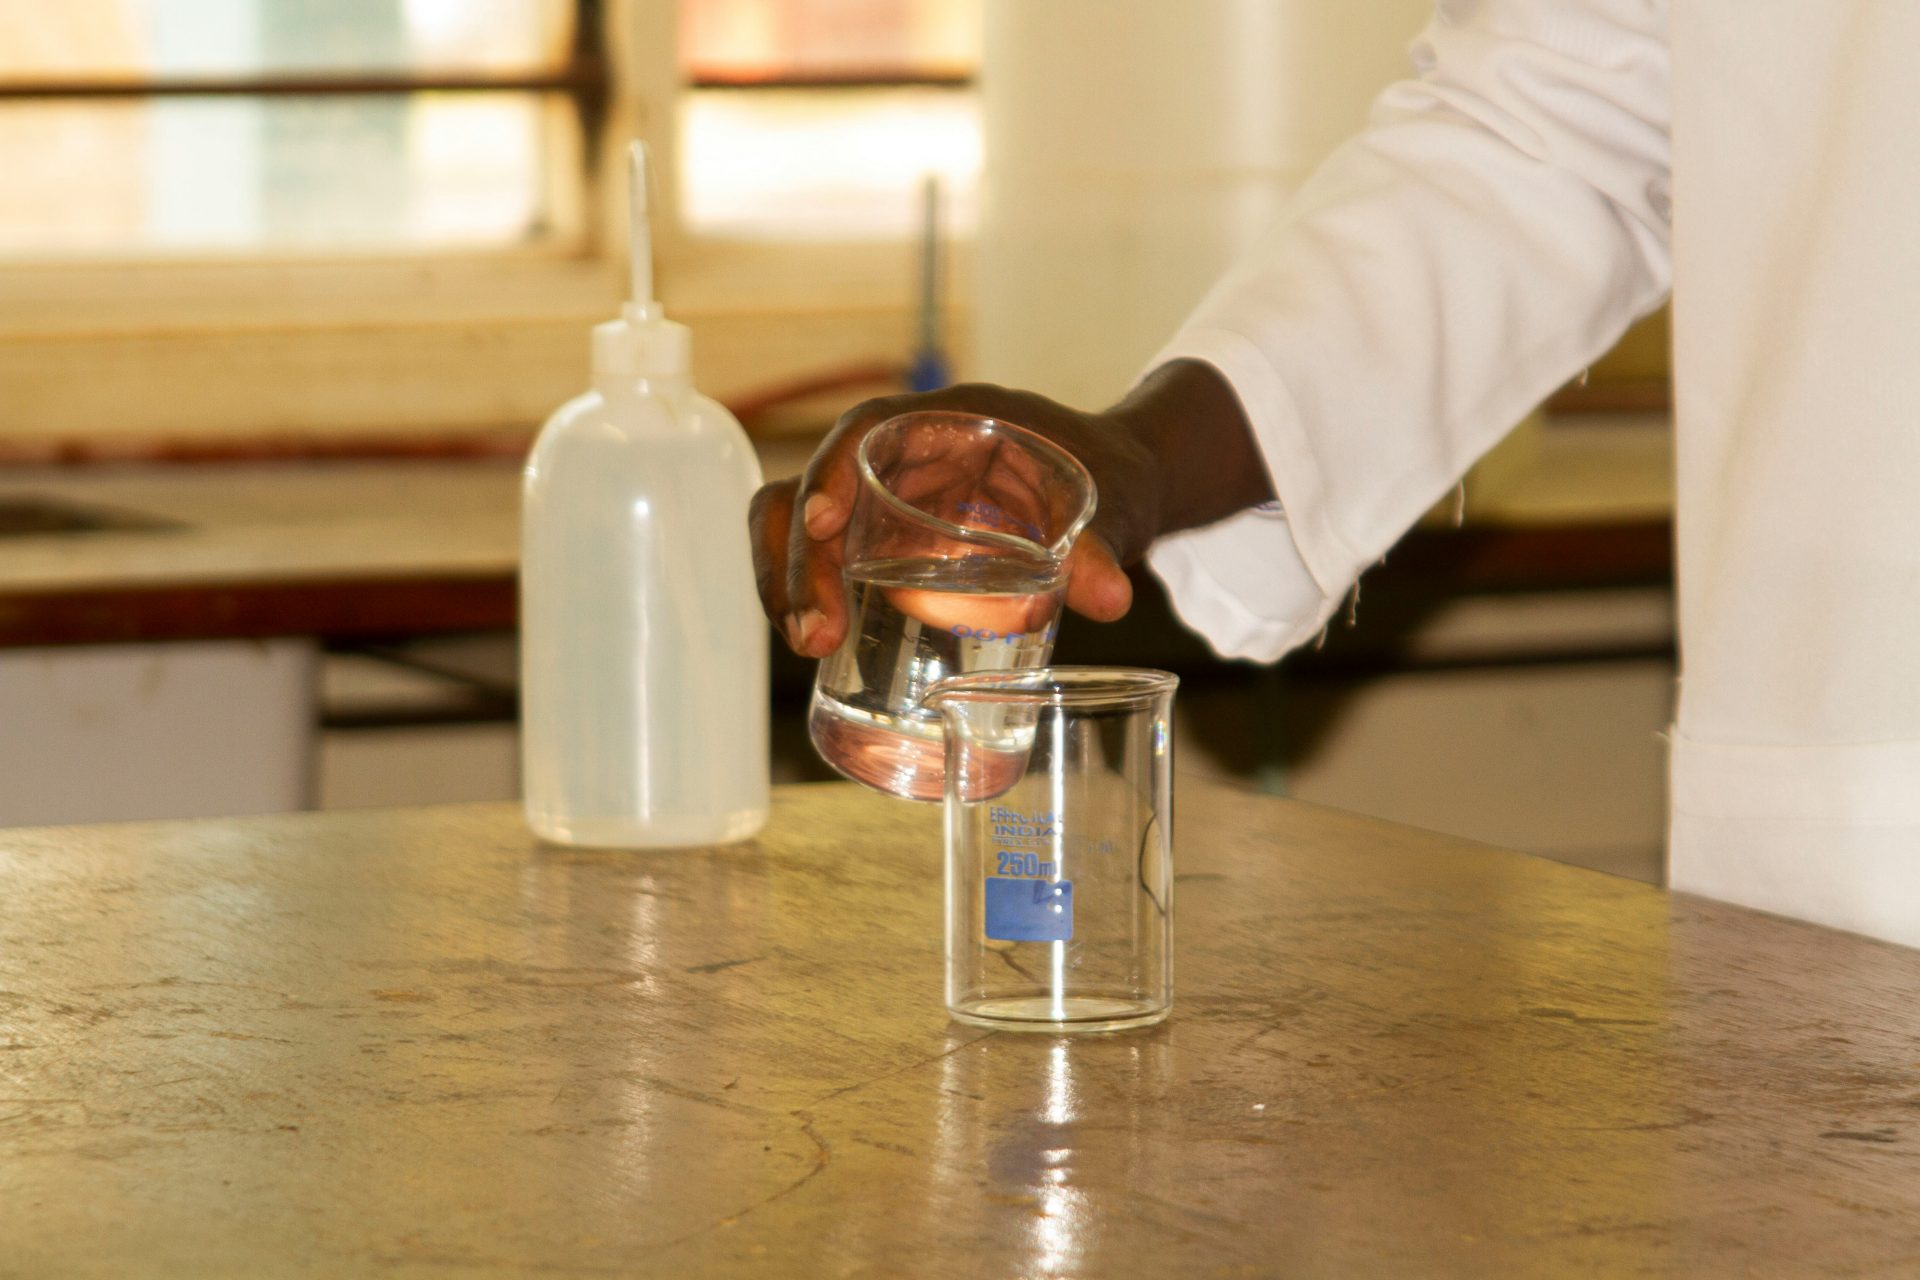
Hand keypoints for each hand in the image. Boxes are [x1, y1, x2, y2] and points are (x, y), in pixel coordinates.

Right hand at [748, 360, 1271, 657]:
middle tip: (816, 636)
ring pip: (797, 522)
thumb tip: (1111, 600)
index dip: (832, 471)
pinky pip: (822, 555)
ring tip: (809, 644)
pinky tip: (821, 646)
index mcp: (950, 422)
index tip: (824, 526)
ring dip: (787, 581)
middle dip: (798, 559)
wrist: (1113, 486)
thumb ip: (1098, 549)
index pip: (865, 429)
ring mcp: (884, 497)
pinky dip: (809, 594)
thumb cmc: (1107, 480)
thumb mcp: (1108, 509)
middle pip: (812, 486)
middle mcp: (901, 454)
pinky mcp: (881, 537)